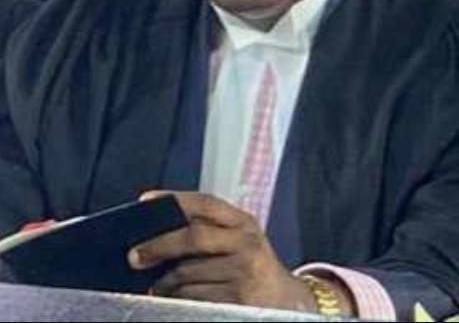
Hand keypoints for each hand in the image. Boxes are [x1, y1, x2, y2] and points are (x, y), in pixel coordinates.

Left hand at [128, 191, 315, 310]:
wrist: (288, 303)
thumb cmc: (252, 267)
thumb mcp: (239, 240)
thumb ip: (208, 229)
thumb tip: (157, 228)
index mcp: (243, 222)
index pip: (204, 202)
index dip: (172, 199)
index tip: (144, 203)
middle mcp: (246, 242)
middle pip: (193, 236)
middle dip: (158, 245)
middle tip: (134, 256)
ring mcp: (244, 272)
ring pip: (188, 273)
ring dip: (164, 281)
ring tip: (156, 284)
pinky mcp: (239, 300)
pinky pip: (195, 298)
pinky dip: (178, 298)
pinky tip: (174, 297)